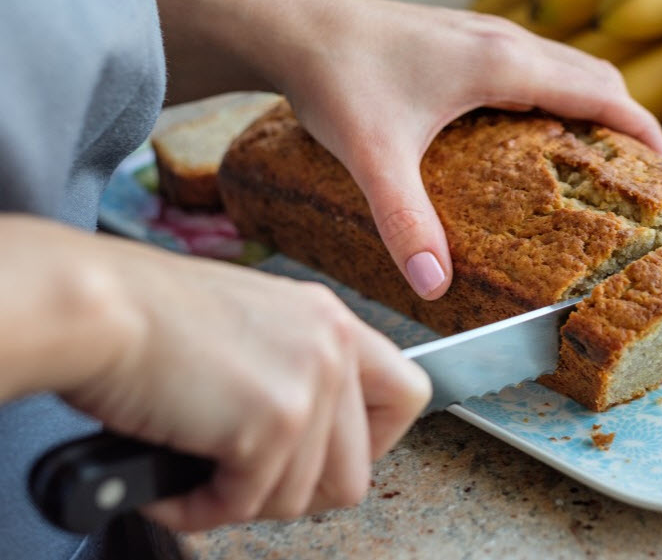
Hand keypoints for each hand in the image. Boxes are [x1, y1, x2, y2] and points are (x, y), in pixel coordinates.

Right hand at [2, 218, 430, 531]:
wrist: (99, 306)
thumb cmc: (150, 317)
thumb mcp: (253, 327)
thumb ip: (295, 371)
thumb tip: (306, 440)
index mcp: (331, 320)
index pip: (408, 394)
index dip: (372, 444)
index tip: (324, 458)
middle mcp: (334, 346)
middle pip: (357, 470)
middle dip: (296, 493)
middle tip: (243, 482)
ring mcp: (310, 384)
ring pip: (304, 498)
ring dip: (241, 502)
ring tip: (194, 475)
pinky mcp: (273, 422)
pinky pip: (246, 505)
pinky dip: (199, 509)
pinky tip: (168, 484)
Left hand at [146, 0, 661, 300]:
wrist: (287, 24)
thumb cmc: (334, 77)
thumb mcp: (375, 156)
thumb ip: (406, 221)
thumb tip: (434, 285)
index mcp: (502, 64)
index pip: (602, 92)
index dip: (644, 130)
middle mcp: (501, 40)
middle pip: (593, 75)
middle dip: (625, 121)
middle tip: (637, 177)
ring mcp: (481, 32)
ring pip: (563, 64)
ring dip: (591, 103)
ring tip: (596, 158)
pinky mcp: (459, 37)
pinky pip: (532, 63)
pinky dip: (556, 92)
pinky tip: (530, 131)